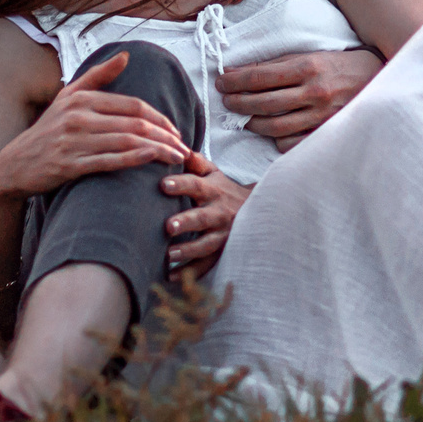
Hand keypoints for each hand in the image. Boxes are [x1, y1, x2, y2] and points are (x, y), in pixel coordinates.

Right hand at [0, 50, 192, 202]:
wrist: (15, 164)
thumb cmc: (48, 130)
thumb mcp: (68, 97)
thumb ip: (98, 76)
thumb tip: (126, 56)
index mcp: (81, 98)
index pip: (133, 105)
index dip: (160, 118)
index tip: (176, 130)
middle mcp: (78, 117)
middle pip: (135, 123)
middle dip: (166, 136)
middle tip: (185, 147)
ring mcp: (73, 141)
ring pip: (127, 142)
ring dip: (158, 150)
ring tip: (177, 158)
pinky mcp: (69, 165)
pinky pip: (109, 161)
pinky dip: (134, 159)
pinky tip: (152, 160)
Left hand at [162, 151, 249, 274]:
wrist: (259, 211)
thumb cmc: (225, 190)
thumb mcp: (215, 173)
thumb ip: (195, 161)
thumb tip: (174, 144)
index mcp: (213, 191)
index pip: (196, 185)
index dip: (181, 184)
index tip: (163, 184)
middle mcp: (218, 213)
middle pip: (202, 218)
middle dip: (186, 222)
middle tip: (168, 226)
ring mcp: (222, 235)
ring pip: (206, 244)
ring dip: (188, 250)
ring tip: (169, 254)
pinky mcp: (222, 252)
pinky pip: (206, 265)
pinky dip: (190, 272)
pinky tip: (171, 277)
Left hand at [216, 46, 381, 150]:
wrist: (378, 78)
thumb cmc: (338, 65)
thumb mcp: (310, 55)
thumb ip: (279, 64)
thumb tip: (242, 71)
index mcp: (307, 67)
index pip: (259, 76)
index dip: (235, 80)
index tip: (221, 81)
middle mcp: (314, 92)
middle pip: (262, 103)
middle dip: (237, 103)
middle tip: (226, 101)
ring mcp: (321, 116)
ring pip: (274, 127)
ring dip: (253, 123)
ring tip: (245, 118)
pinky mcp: (326, 132)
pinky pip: (292, 143)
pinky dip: (277, 139)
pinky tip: (272, 132)